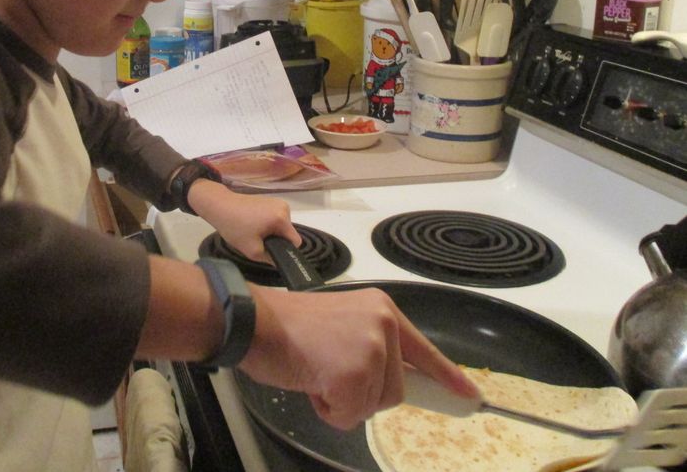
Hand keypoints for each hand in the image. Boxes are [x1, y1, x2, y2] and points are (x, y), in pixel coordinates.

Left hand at [186, 179, 301, 261]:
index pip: (295, 241)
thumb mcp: (252, 250)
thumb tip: (280, 262)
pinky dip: (268, 224)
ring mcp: (278, 202)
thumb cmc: (234, 227)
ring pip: (282, 226)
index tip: (272, 253)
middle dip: (277, 240)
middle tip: (258, 243)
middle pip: (288, 233)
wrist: (219, 205)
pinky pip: (276, 218)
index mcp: (282, 218)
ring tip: (254, 233)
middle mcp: (284, 207)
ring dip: (272, 232)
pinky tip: (253, 225)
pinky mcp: (271, 200)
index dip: (286, 250)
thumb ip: (269, 258)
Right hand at [239, 285, 478, 429]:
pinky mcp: (354, 373)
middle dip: (363, 394)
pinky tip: (311, 381)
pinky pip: (351, 415)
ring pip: (375, 404)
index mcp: (381, 309)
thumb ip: (369, 348)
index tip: (470, 396)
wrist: (253, 320)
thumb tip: (390, 385)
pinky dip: (329, 409)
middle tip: (328, 372)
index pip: (423, 350)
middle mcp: (382, 324)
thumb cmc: (286, 326)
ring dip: (344, 402)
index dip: (448, 377)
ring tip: (317, 372)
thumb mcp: (340, 327)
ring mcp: (370, 348)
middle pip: (397, 390)